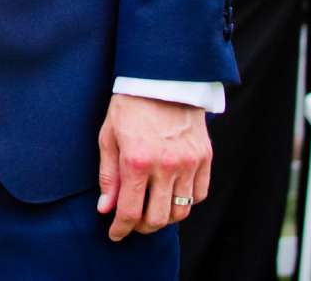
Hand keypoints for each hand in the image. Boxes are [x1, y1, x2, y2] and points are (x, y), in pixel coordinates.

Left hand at [96, 95, 209, 241]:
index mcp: (137, 160)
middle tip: (133, 222)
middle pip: (158, 218)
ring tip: (152, 210)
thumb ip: (108, 176)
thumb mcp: (109, 137)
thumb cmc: (130, 106)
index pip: (130, 211)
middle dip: (142, 227)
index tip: (115, 234)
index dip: (121, 228)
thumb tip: (106, 208)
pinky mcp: (204, 157)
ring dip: (165, 218)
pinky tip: (172, 195)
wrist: (162, 78)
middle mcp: (166, 165)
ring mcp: (189, 162)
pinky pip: (199, 194)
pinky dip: (186, 201)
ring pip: (181, 211)